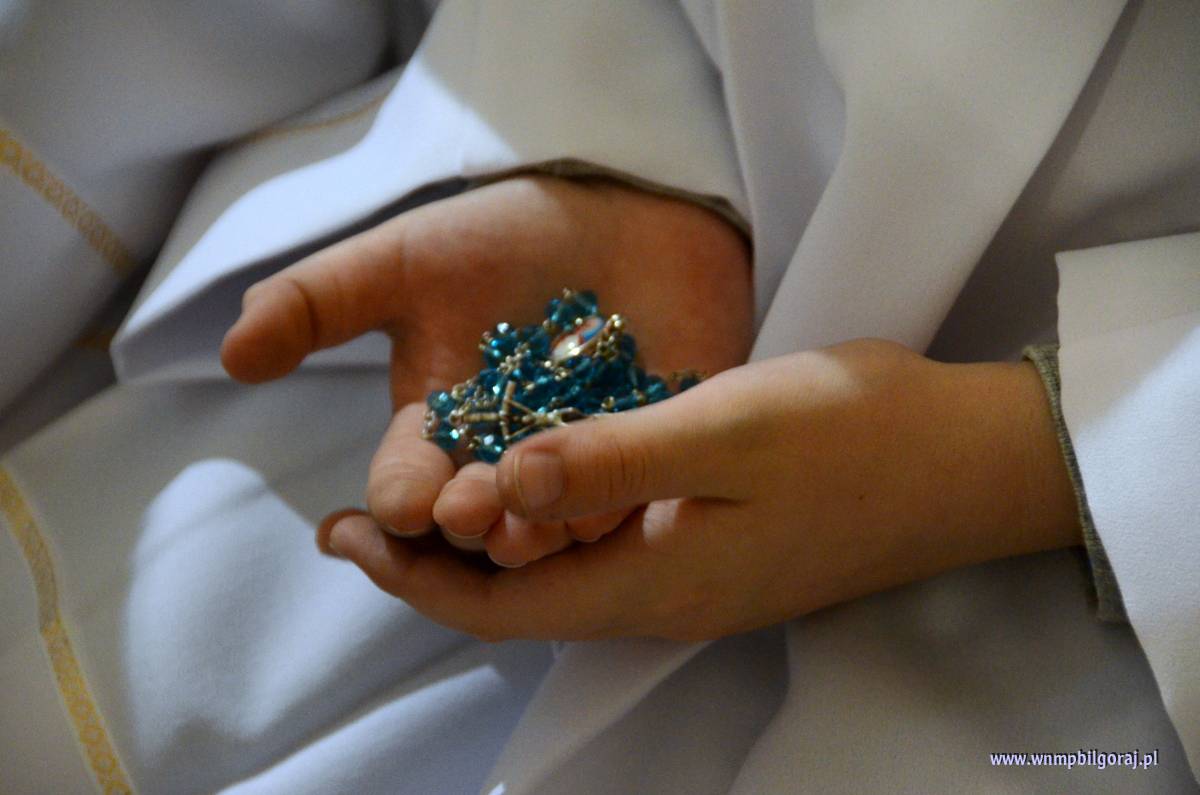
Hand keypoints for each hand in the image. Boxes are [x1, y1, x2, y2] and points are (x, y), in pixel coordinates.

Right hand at [221, 175, 751, 559]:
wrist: (621, 210)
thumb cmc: (504, 239)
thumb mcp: (403, 260)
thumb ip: (319, 301)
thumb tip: (230, 353)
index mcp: (436, 435)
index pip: (408, 479)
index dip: (402, 493)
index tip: (399, 504)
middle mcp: (500, 464)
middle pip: (478, 513)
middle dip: (469, 518)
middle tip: (468, 515)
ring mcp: (576, 468)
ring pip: (550, 518)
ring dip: (537, 527)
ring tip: (528, 529)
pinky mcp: (650, 457)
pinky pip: (632, 490)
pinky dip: (617, 500)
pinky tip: (609, 506)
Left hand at [324, 339, 1082, 641]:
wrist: (968, 466)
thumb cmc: (854, 437)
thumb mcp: (726, 429)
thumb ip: (609, 460)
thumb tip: (498, 485)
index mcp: (652, 584)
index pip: (499, 609)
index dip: (411, 578)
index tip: (341, 533)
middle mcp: (664, 600)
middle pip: (520, 603)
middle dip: (435, 566)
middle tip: (369, 512)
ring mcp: (697, 581)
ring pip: (560, 580)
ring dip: (489, 546)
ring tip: (432, 492)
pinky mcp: (721, 552)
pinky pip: (606, 555)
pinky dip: (549, 527)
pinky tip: (536, 481)